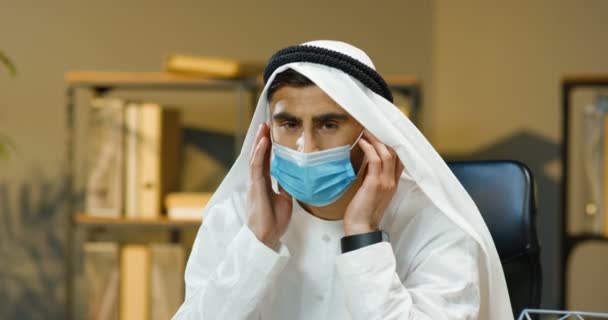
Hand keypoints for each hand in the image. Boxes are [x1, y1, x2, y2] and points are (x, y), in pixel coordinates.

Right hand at [246, 123, 292, 250]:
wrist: (266, 236)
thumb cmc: (274, 221)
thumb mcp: (285, 200)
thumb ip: (286, 187)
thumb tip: (294, 177)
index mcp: (264, 183)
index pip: (266, 160)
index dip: (268, 146)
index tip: (272, 133)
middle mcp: (257, 181)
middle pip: (259, 155)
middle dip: (262, 139)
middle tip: (266, 123)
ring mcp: (254, 183)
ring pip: (255, 157)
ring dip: (259, 141)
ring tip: (264, 127)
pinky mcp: (255, 187)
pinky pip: (256, 166)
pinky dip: (259, 153)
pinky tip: (263, 142)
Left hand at [343, 130, 403, 235]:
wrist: (361, 228)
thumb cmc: (362, 210)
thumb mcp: (371, 190)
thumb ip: (373, 175)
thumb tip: (368, 158)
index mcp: (393, 183)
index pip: (400, 158)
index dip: (395, 143)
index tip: (385, 131)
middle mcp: (392, 181)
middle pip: (395, 152)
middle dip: (384, 137)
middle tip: (372, 126)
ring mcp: (385, 182)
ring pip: (387, 153)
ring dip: (376, 140)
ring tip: (365, 131)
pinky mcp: (375, 184)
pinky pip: (375, 160)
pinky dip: (369, 149)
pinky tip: (362, 142)